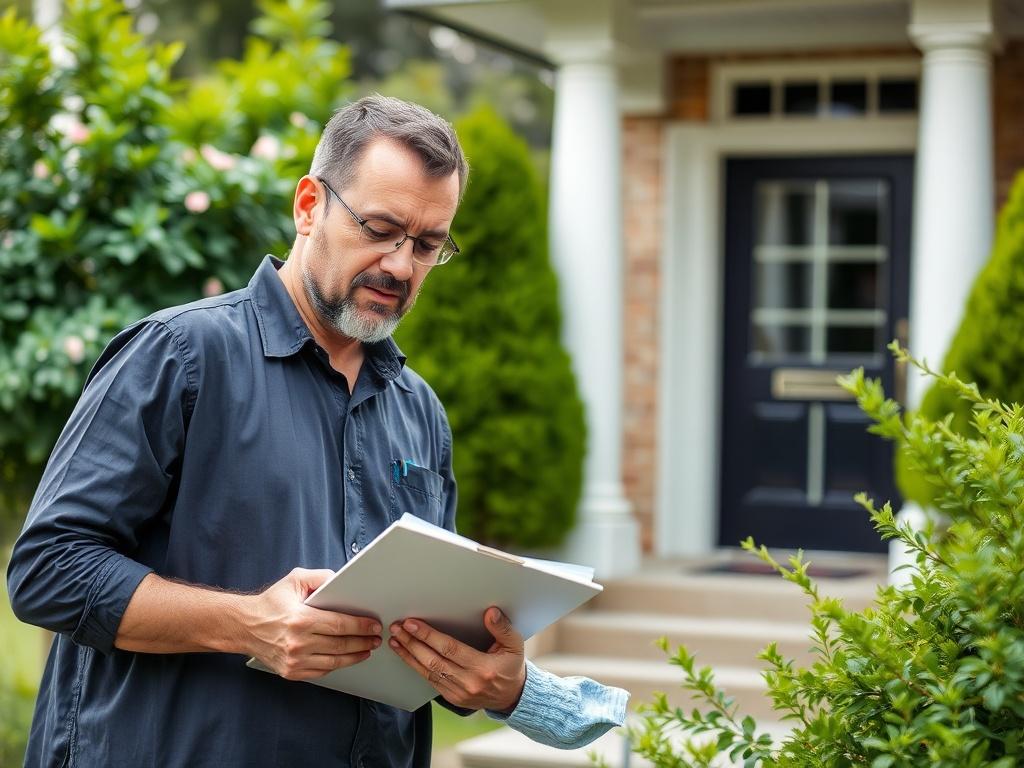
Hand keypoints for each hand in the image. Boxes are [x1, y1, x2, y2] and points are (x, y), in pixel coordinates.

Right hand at [245, 567, 381, 680]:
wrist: (244, 627)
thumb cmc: (271, 603)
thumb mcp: (294, 580)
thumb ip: (320, 577)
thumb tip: (341, 581)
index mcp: (300, 619)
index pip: (340, 625)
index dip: (361, 626)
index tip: (374, 625)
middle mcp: (298, 643)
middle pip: (341, 645)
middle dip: (364, 641)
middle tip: (376, 638)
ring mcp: (294, 661)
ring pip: (334, 662)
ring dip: (355, 656)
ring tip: (368, 648)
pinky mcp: (291, 672)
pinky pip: (322, 671)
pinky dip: (337, 665)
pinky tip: (347, 658)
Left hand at [389, 606, 525, 712]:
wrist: (512, 697)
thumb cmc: (511, 666)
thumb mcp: (515, 645)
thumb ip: (503, 628)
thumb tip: (490, 612)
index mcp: (484, 668)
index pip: (450, 649)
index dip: (428, 636)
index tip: (412, 624)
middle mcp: (469, 683)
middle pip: (433, 661)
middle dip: (412, 643)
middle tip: (397, 628)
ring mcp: (459, 693)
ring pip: (428, 672)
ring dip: (409, 655)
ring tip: (395, 640)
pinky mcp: (452, 698)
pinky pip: (430, 681)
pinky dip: (416, 667)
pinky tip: (406, 655)